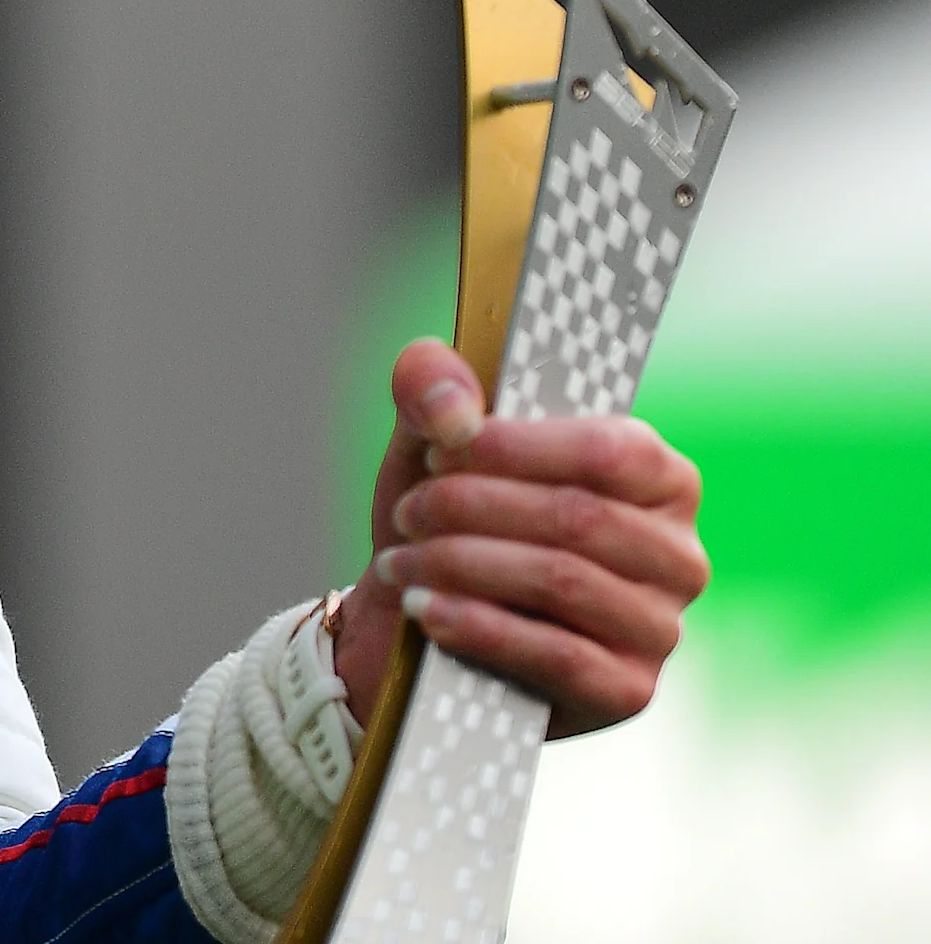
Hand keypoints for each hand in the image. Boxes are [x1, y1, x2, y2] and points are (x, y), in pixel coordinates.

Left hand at [333, 338, 705, 736]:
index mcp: (659, 478)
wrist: (423, 620)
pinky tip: (426, 610)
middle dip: (473, 509)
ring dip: (463, 566)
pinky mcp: (628, 691)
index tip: (438, 449)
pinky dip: (480, 627)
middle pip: (579, 516)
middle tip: (409, 513)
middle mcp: (678, 554)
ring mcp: (660, 627)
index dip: (515, 446)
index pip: (609, 450)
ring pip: (564, 580)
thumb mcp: (429, 442)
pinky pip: (559, 655)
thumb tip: (449, 404)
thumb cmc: (449, 521)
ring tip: (402, 562)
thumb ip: (433, 388)